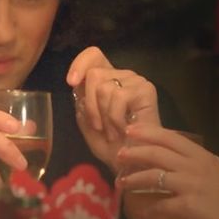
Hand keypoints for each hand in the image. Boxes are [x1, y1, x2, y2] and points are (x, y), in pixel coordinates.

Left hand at [66, 46, 160, 169]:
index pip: (93, 54)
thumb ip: (81, 101)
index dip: (80, 64)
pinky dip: (115, 118)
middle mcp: (121, 75)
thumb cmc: (110, 146)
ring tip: (112, 131)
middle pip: (94, 74)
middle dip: (90, 105)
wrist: (131, 164)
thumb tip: (78, 86)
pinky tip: (123, 129)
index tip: (72, 83)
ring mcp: (135, 81)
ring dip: (103, 116)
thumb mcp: (87, 122)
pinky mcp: (146, 90)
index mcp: (106, 79)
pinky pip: (118, 96)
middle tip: (99, 126)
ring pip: (104, 87)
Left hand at [115, 125, 218, 218]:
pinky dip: (148, 208)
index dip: (149, 132)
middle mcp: (197, 167)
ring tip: (122, 182)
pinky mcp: (188, 206)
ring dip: (135, 179)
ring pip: (154, 176)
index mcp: (203, 157)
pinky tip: (140, 212)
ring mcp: (192, 186)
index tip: (131, 129)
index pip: (172, 137)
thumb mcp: (212, 177)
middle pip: (158, 153)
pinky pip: (160, 204)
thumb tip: (161, 163)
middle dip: (135, 152)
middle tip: (119, 154)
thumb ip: (191, 167)